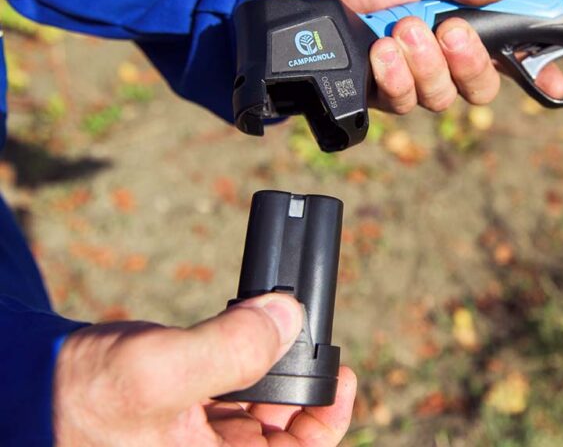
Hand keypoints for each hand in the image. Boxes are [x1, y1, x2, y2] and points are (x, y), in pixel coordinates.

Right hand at [54, 294, 355, 445]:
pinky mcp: (191, 412)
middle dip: (301, 379)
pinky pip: (238, 389)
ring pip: (265, 404)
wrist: (29, 388)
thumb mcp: (154, 372)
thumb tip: (289, 318)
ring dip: (276, 364)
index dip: (330, 419)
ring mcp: (202, 438)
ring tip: (271, 324)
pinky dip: (249, 358)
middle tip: (300, 332)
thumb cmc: (79, 399)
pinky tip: (246, 330)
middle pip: (287, 428)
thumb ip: (227, 348)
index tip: (341, 375)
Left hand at [320, 0, 562, 112]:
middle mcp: (444, 64)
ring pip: (441, 98)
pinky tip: (381, 52)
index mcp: (463, 31)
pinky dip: (395, 76)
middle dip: (469, 63)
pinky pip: (401, 102)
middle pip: (480, 88)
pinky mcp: (381, 96)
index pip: (509, 58)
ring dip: (426, 64)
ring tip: (403, 30)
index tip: (556, 83)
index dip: (539, 74)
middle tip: (449, 31)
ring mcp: (413, 83)